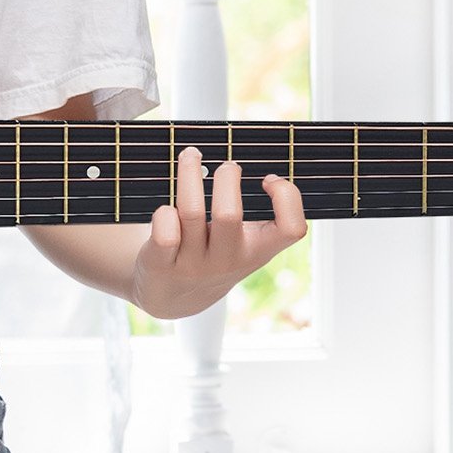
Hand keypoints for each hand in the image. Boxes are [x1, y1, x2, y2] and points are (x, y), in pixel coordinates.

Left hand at [132, 146, 306, 320]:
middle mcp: (226, 260)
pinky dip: (164, 211)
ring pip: (191, 212)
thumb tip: (245, 164)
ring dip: (190, 174)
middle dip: (226, 177)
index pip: (291, 229)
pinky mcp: (161, 264)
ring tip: (191, 155)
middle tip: (225, 166)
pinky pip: (165, 229)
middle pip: (228, 214)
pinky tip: (167, 207)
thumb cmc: (213, 254)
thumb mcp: (244, 244)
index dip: (287, 197)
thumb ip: (255, 215)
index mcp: (256, 251)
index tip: (267, 180)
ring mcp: (192, 265)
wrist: (173, 297)